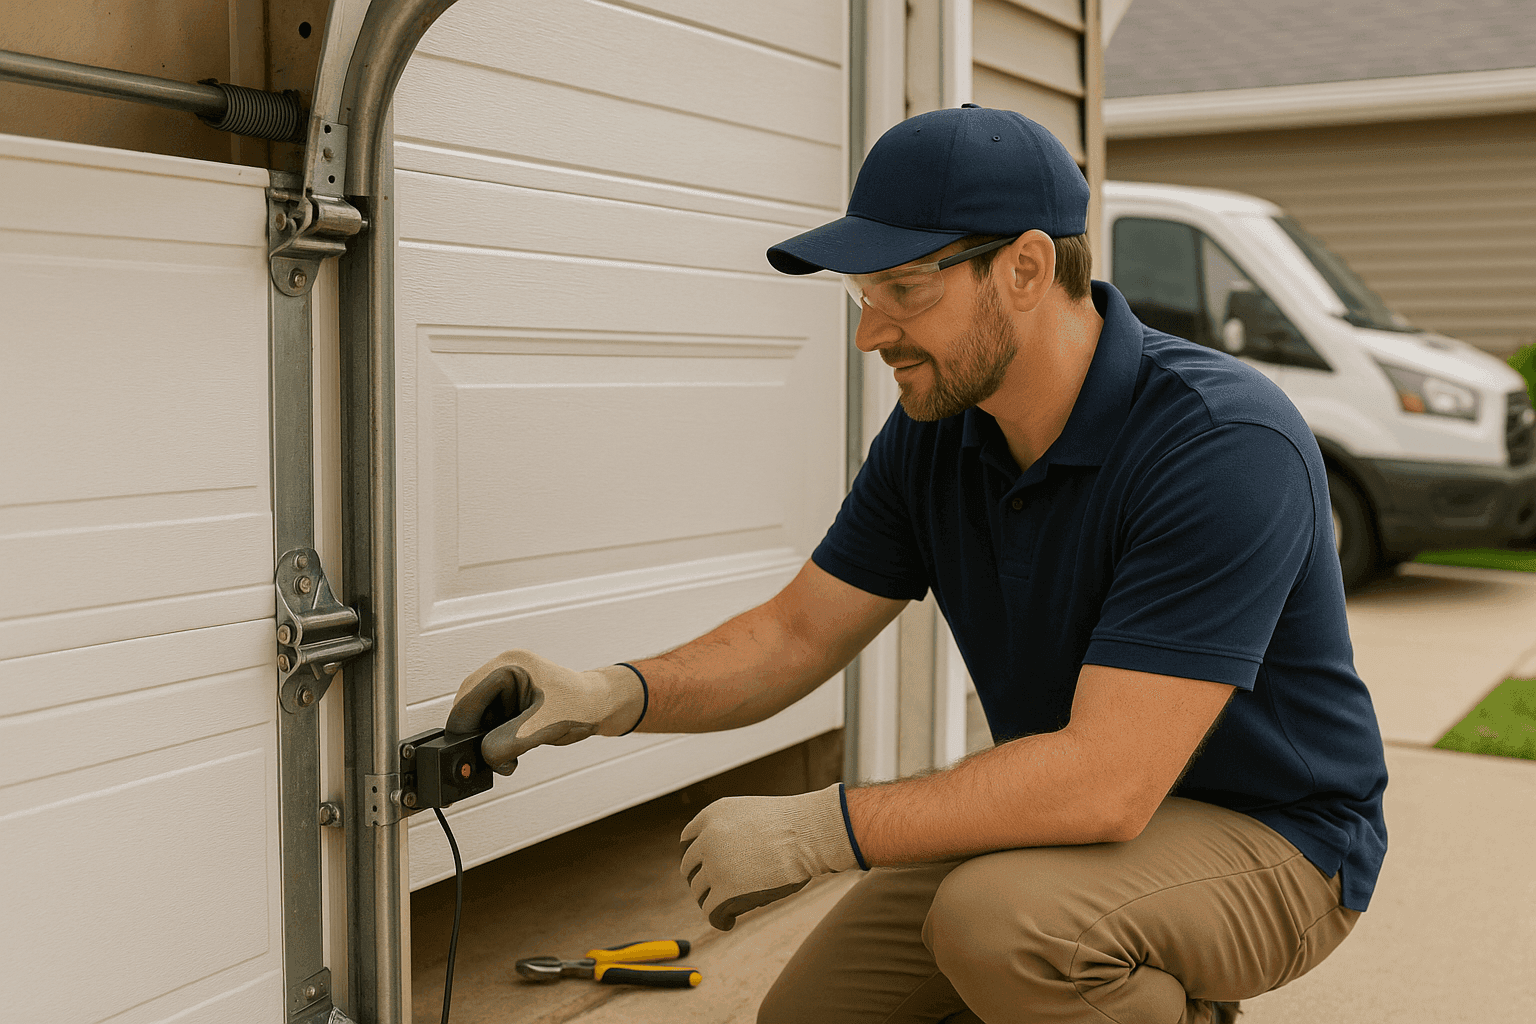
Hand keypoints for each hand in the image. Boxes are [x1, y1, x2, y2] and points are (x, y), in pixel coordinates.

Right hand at [446, 650, 645, 774]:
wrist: (601, 707)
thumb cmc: (582, 705)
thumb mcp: (542, 727)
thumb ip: (508, 742)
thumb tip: (483, 756)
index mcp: (509, 665)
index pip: (468, 696)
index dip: (462, 726)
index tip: (460, 752)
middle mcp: (503, 672)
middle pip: (470, 707)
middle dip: (475, 736)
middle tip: (485, 760)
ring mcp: (507, 687)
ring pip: (478, 718)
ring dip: (486, 742)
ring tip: (504, 759)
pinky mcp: (511, 702)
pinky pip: (491, 723)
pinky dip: (495, 741)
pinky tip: (509, 753)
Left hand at [678, 783, 866, 930]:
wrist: (811, 833)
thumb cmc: (793, 826)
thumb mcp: (751, 816)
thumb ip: (730, 833)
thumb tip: (718, 865)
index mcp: (712, 815)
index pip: (687, 842)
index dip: (696, 860)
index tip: (704, 871)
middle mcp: (707, 838)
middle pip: (689, 869)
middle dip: (702, 881)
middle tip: (717, 892)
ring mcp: (714, 864)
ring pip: (699, 892)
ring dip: (712, 900)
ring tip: (728, 906)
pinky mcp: (724, 891)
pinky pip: (711, 911)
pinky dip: (719, 919)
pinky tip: (728, 922)